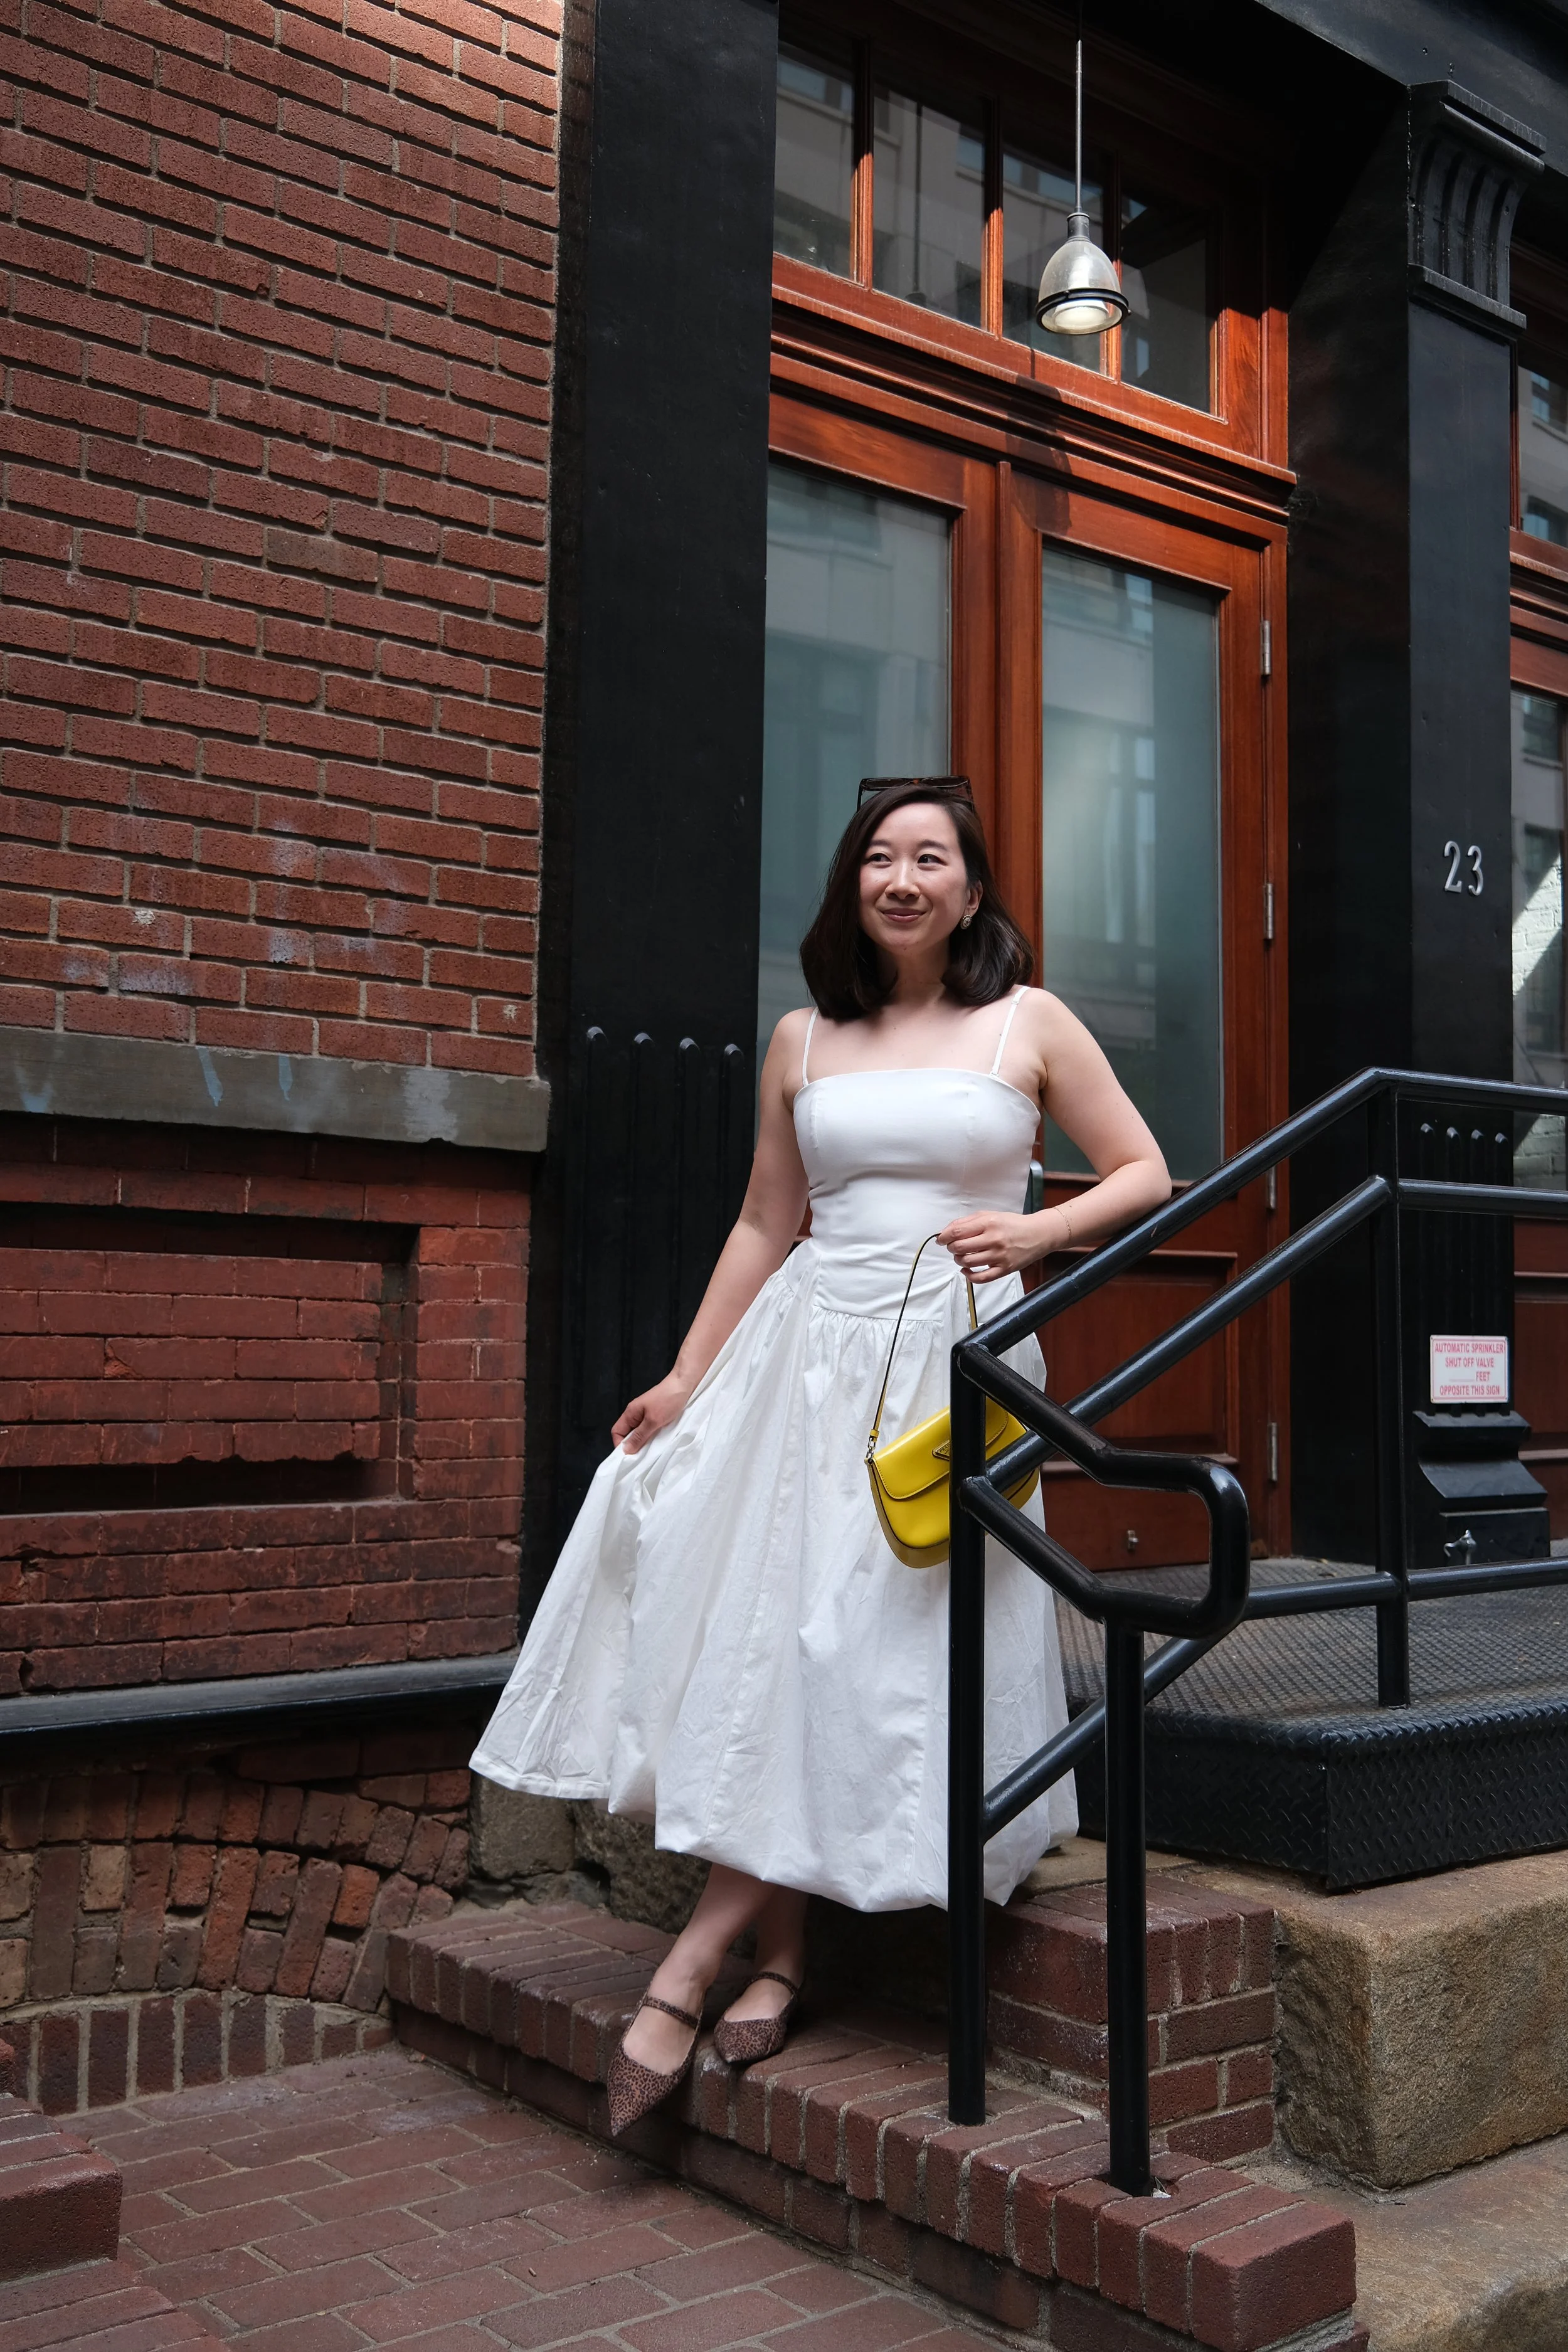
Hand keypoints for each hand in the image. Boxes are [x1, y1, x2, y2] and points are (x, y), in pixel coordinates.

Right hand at [612, 1371, 693, 1453]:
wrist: (684, 1384)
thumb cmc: (668, 1399)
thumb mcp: (653, 1421)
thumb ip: (639, 1436)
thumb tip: (625, 1450)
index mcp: (630, 1413)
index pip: (617, 1432)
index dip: (619, 1445)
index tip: (628, 1457)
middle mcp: (636, 1414)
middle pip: (628, 1434)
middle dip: (633, 1446)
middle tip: (641, 1458)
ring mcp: (646, 1414)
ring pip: (640, 1433)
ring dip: (644, 1442)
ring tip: (651, 1451)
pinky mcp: (656, 1415)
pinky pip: (649, 1429)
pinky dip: (652, 1436)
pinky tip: (659, 1441)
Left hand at [939, 1210, 1056, 1282]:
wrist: (1038, 1234)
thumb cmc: (1012, 1224)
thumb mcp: (990, 1215)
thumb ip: (967, 1222)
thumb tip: (946, 1231)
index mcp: (989, 1223)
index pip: (957, 1232)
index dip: (944, 1237)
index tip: (941, 1239)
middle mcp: (994, 1239)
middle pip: (959, 1248)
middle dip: (951, 1248)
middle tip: (953, 1247)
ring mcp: (999, 1256)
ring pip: (967, 1262)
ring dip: (959, 1260)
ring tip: (962, 1256)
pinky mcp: (1004, 1269)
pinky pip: (980, 1278)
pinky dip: (968, 1275)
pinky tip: (966, 1270)